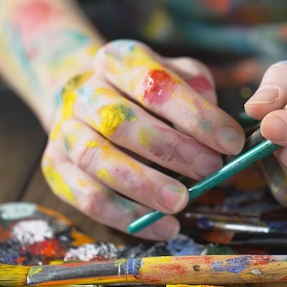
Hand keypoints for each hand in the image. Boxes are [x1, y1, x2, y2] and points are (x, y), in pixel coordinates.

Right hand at [41, 40, 244, 239]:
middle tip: (210, 170)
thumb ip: (198, 91)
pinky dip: (126, 216)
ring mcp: (65, 130)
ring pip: (97, 160)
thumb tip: (219, 129)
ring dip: (144, 185)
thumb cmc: (147, 90)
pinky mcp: (55, 167)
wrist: (88, 97)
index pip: (155, 84)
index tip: (231, 142)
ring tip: (182, 202)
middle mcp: (84, 91)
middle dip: (171, 149)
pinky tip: (163, 226)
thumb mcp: (177, 74)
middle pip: (121, 121)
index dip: (196, 115)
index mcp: (118, 60)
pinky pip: (86, 197)